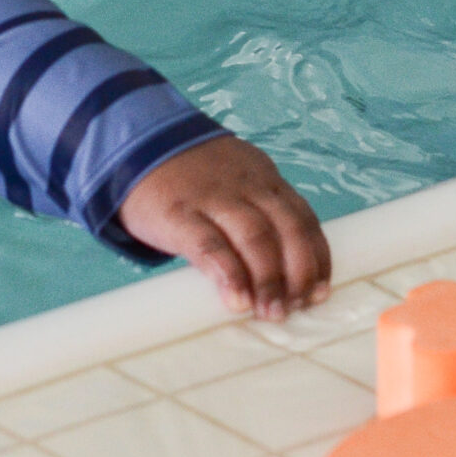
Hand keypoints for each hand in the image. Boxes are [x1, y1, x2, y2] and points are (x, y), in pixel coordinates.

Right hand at [119, 135, 329, 319]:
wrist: (135, 143)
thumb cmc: (190, 177)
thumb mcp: (234, 181)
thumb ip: (257, 213)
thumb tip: (281, 272)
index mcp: (264, 179)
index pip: (304, 218)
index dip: (317, 257)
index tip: (320, 291)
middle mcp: (245, 186)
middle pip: (287, 228)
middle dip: (299, 272)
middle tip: (299, 307)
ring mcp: (212, 198)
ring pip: (256, 237)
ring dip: (270, 279)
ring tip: (271, 313)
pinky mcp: (178, 214)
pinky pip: (210, 246)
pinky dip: (229, 275)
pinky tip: (237, 301)